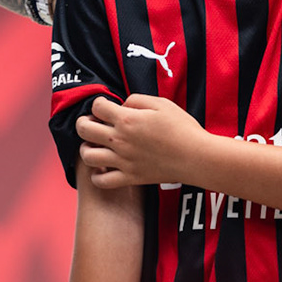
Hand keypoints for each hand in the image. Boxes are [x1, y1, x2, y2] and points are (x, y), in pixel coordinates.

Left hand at [77, 93, 210, 188]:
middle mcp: (120, 140)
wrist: (197, 157)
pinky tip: (104, 167)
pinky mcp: (131, 177)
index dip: (99, 103)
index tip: (106, 106)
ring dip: (87, 148)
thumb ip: (136, 100)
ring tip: (96, 145)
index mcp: (127, 120)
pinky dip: (97, 175)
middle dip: (83, 122)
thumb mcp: (161, 103)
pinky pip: (102, 181)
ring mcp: (123, 161)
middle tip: (93, 123)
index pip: (96, 106)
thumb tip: (121, 106)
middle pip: (84, 129)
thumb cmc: (182, 128)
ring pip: (87, 156)